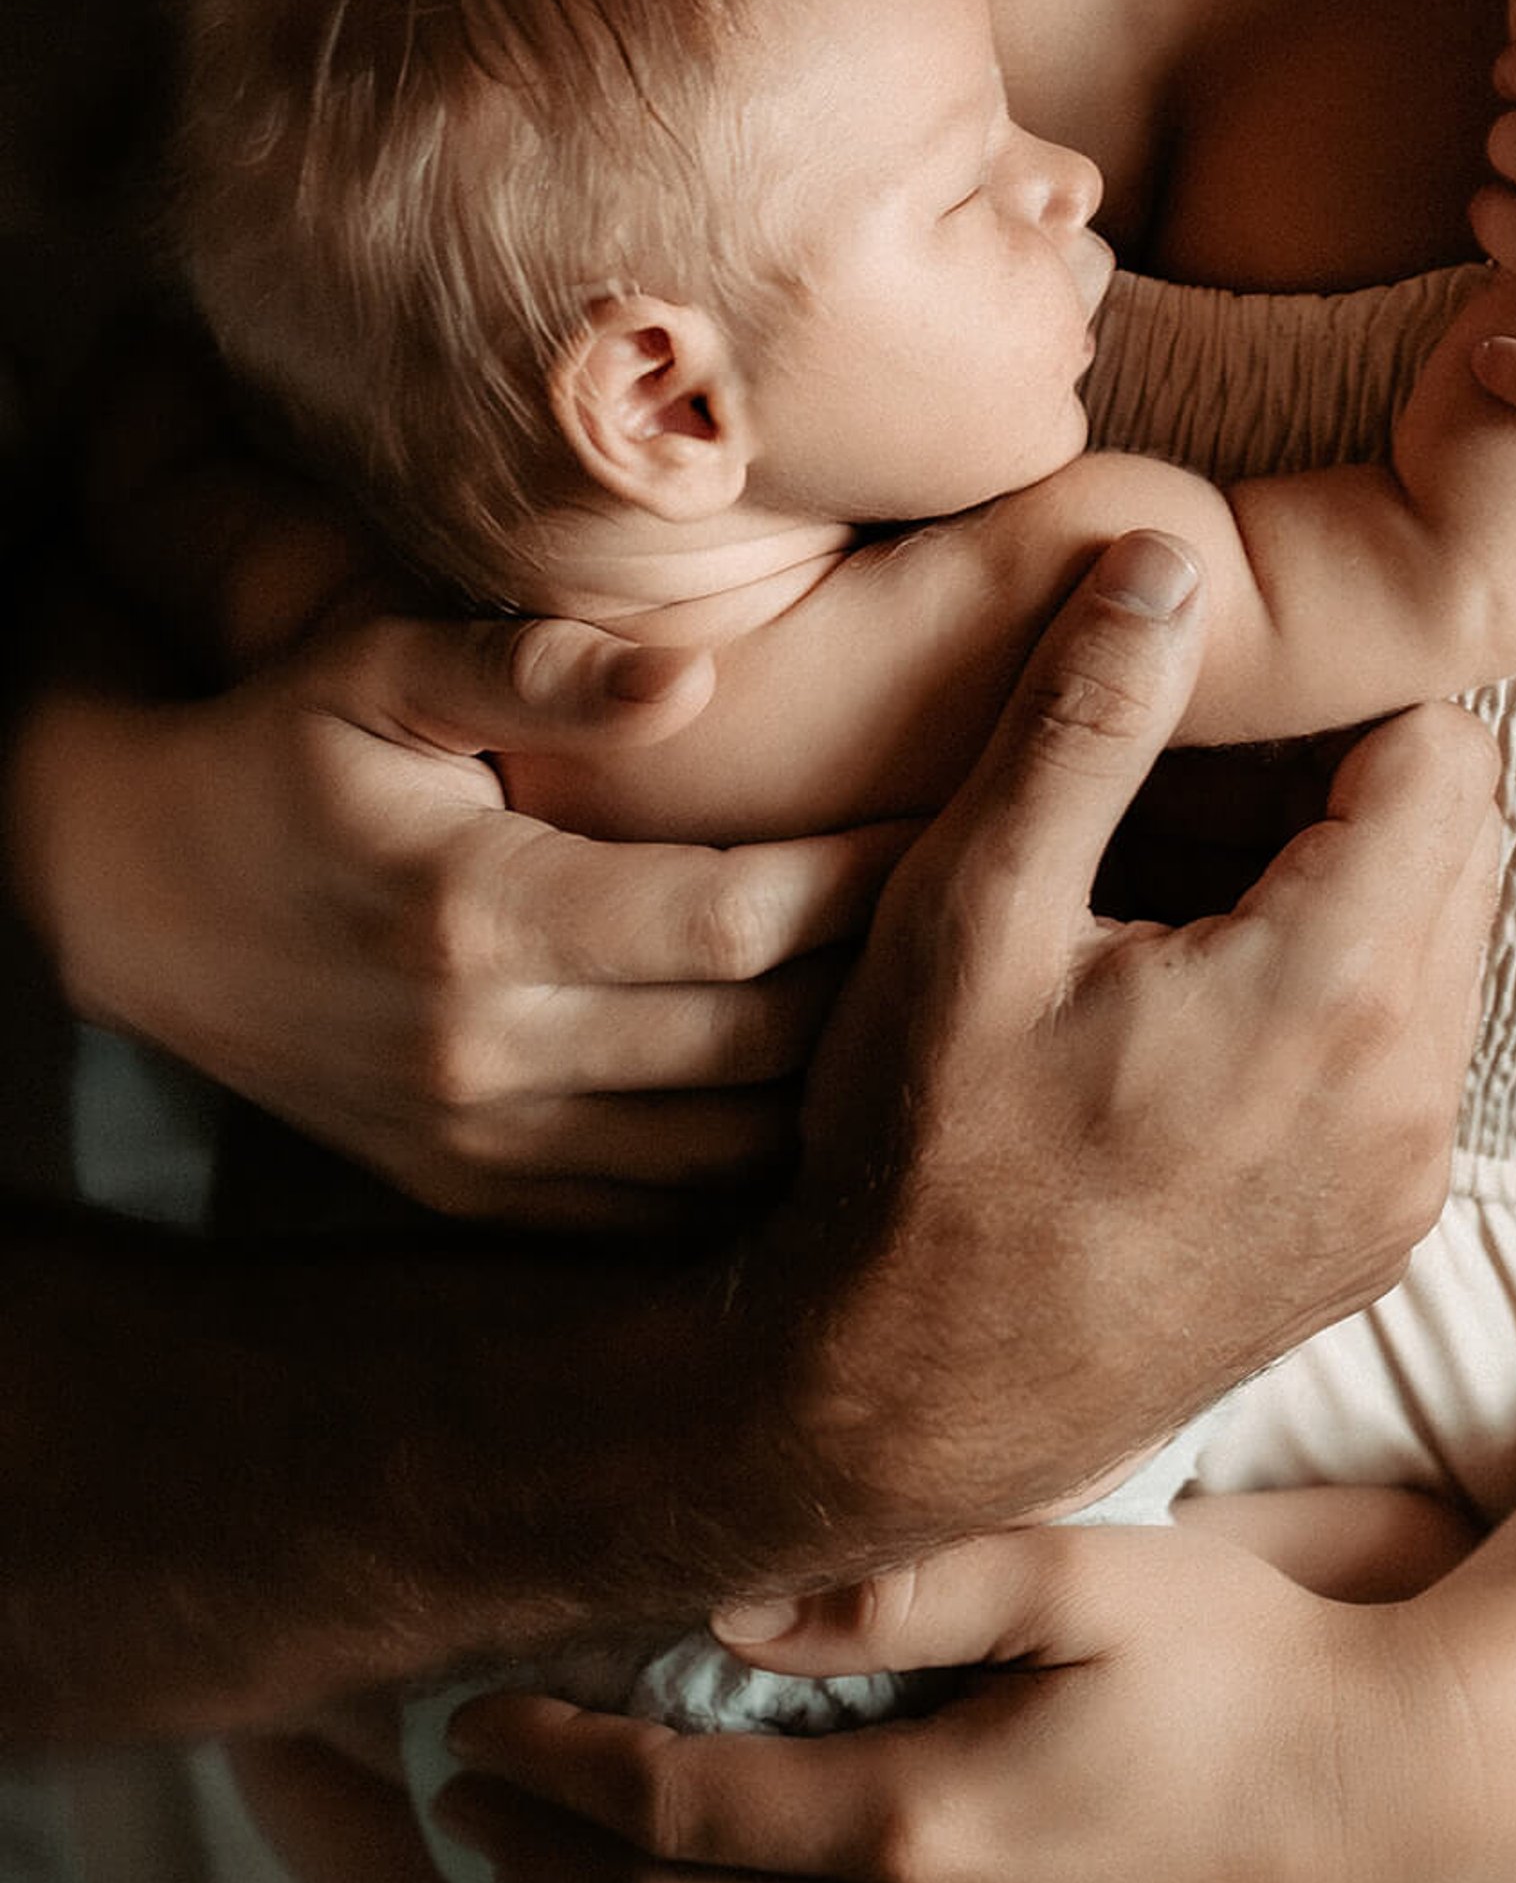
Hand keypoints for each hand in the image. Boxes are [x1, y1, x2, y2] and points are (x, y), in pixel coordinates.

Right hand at [8, 609, 904, 1220]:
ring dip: (853, 1105)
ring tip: (967, 1036)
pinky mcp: (474, 1198)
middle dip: (902, 992)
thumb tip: (695, 674)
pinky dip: (761, 1180)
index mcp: (481, 914)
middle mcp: (491, 1054)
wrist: (129, 900)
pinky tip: (852, 1132)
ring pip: (727, 1154)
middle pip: (759, 1045)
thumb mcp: (367, 670)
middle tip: (1019, 939)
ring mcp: (482, 1147)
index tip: (982, 829)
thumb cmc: (273, 753)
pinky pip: (659, 1215)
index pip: (738, 912)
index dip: (876, 877)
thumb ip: (526, 667)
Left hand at [434, 1519, 1491, 1882]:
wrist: (1389, 1790)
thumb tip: (726, 1601)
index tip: (478, 1718)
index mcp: (917, 1821)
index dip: (553, 1763)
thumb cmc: (1240, 1655)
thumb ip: (898, 1580)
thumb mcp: (1079, 1570)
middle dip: (542, 1864)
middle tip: (464, 1802)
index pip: (671, 1801)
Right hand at [768, 537, 1502, 1524]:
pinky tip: (1195, 1037)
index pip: (1447, 759)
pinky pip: (1411, 1068)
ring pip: (1442, 961)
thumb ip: (1081, 723)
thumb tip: (1163, 561)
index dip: (1341, 715)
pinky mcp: (1375, 1244)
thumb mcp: (968, 916)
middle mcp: (1414, 1097)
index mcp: (1338, 992)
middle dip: (1346, 801)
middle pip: (1460, 853)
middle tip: (1180, 817)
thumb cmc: (917, 1162)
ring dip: (1346, 909)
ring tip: (1177, 927)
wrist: (905, 1408)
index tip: (1218, 733)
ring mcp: (1404, 1187)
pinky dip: (1338, 1016)